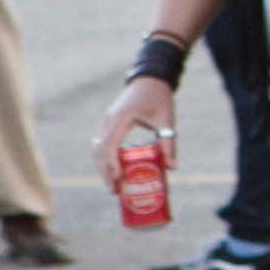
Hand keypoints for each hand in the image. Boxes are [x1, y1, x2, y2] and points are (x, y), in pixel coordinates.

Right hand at [96, 73, 178, 194]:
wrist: (150, 78)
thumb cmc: (159, 97)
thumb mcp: (166, 119)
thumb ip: (168, 142)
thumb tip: (172, 167)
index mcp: (120, 118)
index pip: (109, 146)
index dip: (112, 164)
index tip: (118, 179)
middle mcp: (108, 120)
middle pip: (99, 151)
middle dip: (105, 172)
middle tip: (115, 191)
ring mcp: (106, 121)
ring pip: (97, 149)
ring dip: (103, 167)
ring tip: (113, 185)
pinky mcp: (109, 123)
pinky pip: (102, 143)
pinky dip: (105, 158)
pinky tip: (114, 170)